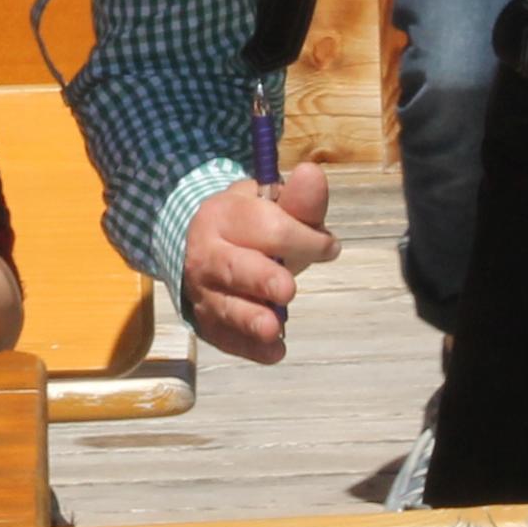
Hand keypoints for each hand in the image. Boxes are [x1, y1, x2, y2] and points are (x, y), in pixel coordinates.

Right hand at [179, 161, 335, 364]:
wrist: (198, 247)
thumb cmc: (249, 225)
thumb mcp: (270, 204)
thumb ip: (299, 199)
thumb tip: (314, 173)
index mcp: (224, 216)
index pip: (266, 227)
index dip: (303, 239)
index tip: (328, 247)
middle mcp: (207, 254)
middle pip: (234, 267)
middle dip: (261, 278)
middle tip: (287, 289)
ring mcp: (204, 292)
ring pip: (225, 307)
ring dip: (249, 319)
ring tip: (273, 328)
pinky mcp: (208, 322)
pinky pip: (226, 338)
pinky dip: (249, 348)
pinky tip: (274, 352)